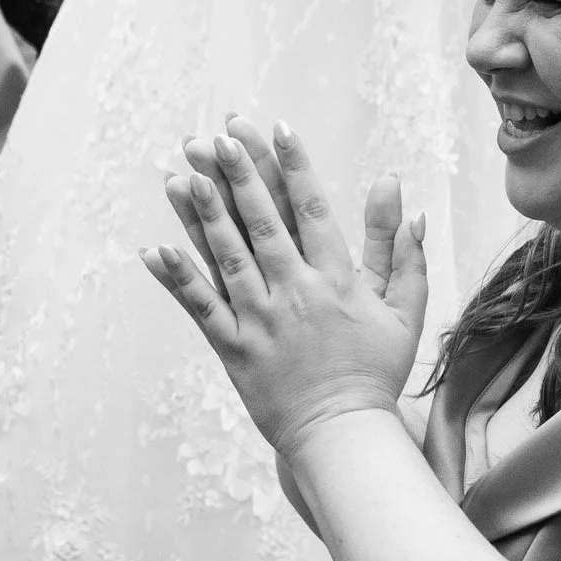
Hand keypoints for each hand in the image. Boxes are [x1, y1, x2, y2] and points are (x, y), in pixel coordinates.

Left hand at [143, 116, 425, 458]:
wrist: (342, 435)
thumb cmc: (376, 372)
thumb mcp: (403, 310)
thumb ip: (403, 253)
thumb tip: (405, 200)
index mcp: (336, 280)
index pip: (313, 209)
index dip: (293, 164)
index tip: (277, 125)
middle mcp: (295, 293)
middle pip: (263, 223)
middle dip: (240, 175)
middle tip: (218, 135)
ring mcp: (260, 321)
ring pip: (227, 257)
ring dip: (203, 215)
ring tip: (183, 175)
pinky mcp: (233, 348)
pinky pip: (200, 307)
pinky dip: (177, 278)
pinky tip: (155, 249)